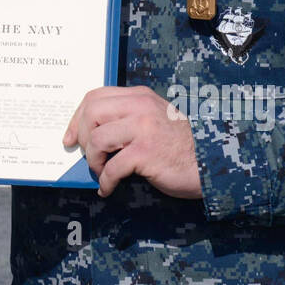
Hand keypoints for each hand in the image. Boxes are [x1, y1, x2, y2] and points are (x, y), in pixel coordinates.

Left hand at [63, 86, 202, 199]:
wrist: (213, 162)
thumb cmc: (180, 145)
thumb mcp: (154, 118)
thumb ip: (128, 116)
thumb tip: (91, 131)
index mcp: (139, 96)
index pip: (95, 97)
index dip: (77, 117)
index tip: (71, 137)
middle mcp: (140, 107)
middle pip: (91, 113)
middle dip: (81, 137)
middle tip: (87, 155)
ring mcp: (143, 129)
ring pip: (97, 139)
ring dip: (93, 161)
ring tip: (100, 172)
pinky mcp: (146, 153)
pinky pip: (112, 167)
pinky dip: (105, 181)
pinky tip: (108, 188)